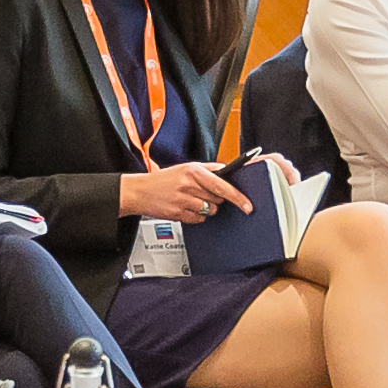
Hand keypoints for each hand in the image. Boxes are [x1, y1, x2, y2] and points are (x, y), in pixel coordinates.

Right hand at [119, 161, 240, 223]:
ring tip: (191, 201)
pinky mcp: (178, 214)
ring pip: (209, 211)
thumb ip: (207, 169)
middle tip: (201, 194)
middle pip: (218, 200)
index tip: (248, 205)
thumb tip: (226, 170)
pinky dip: (196, 216)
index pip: (222, 186)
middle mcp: (188, 185)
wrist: (139, 191)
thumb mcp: (185, 168)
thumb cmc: (163, 180)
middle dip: (215, 200)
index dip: (238, 197)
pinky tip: (185, 208)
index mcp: (193, 171)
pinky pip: (198, 219)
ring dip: (206, 209)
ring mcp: (182, 200)